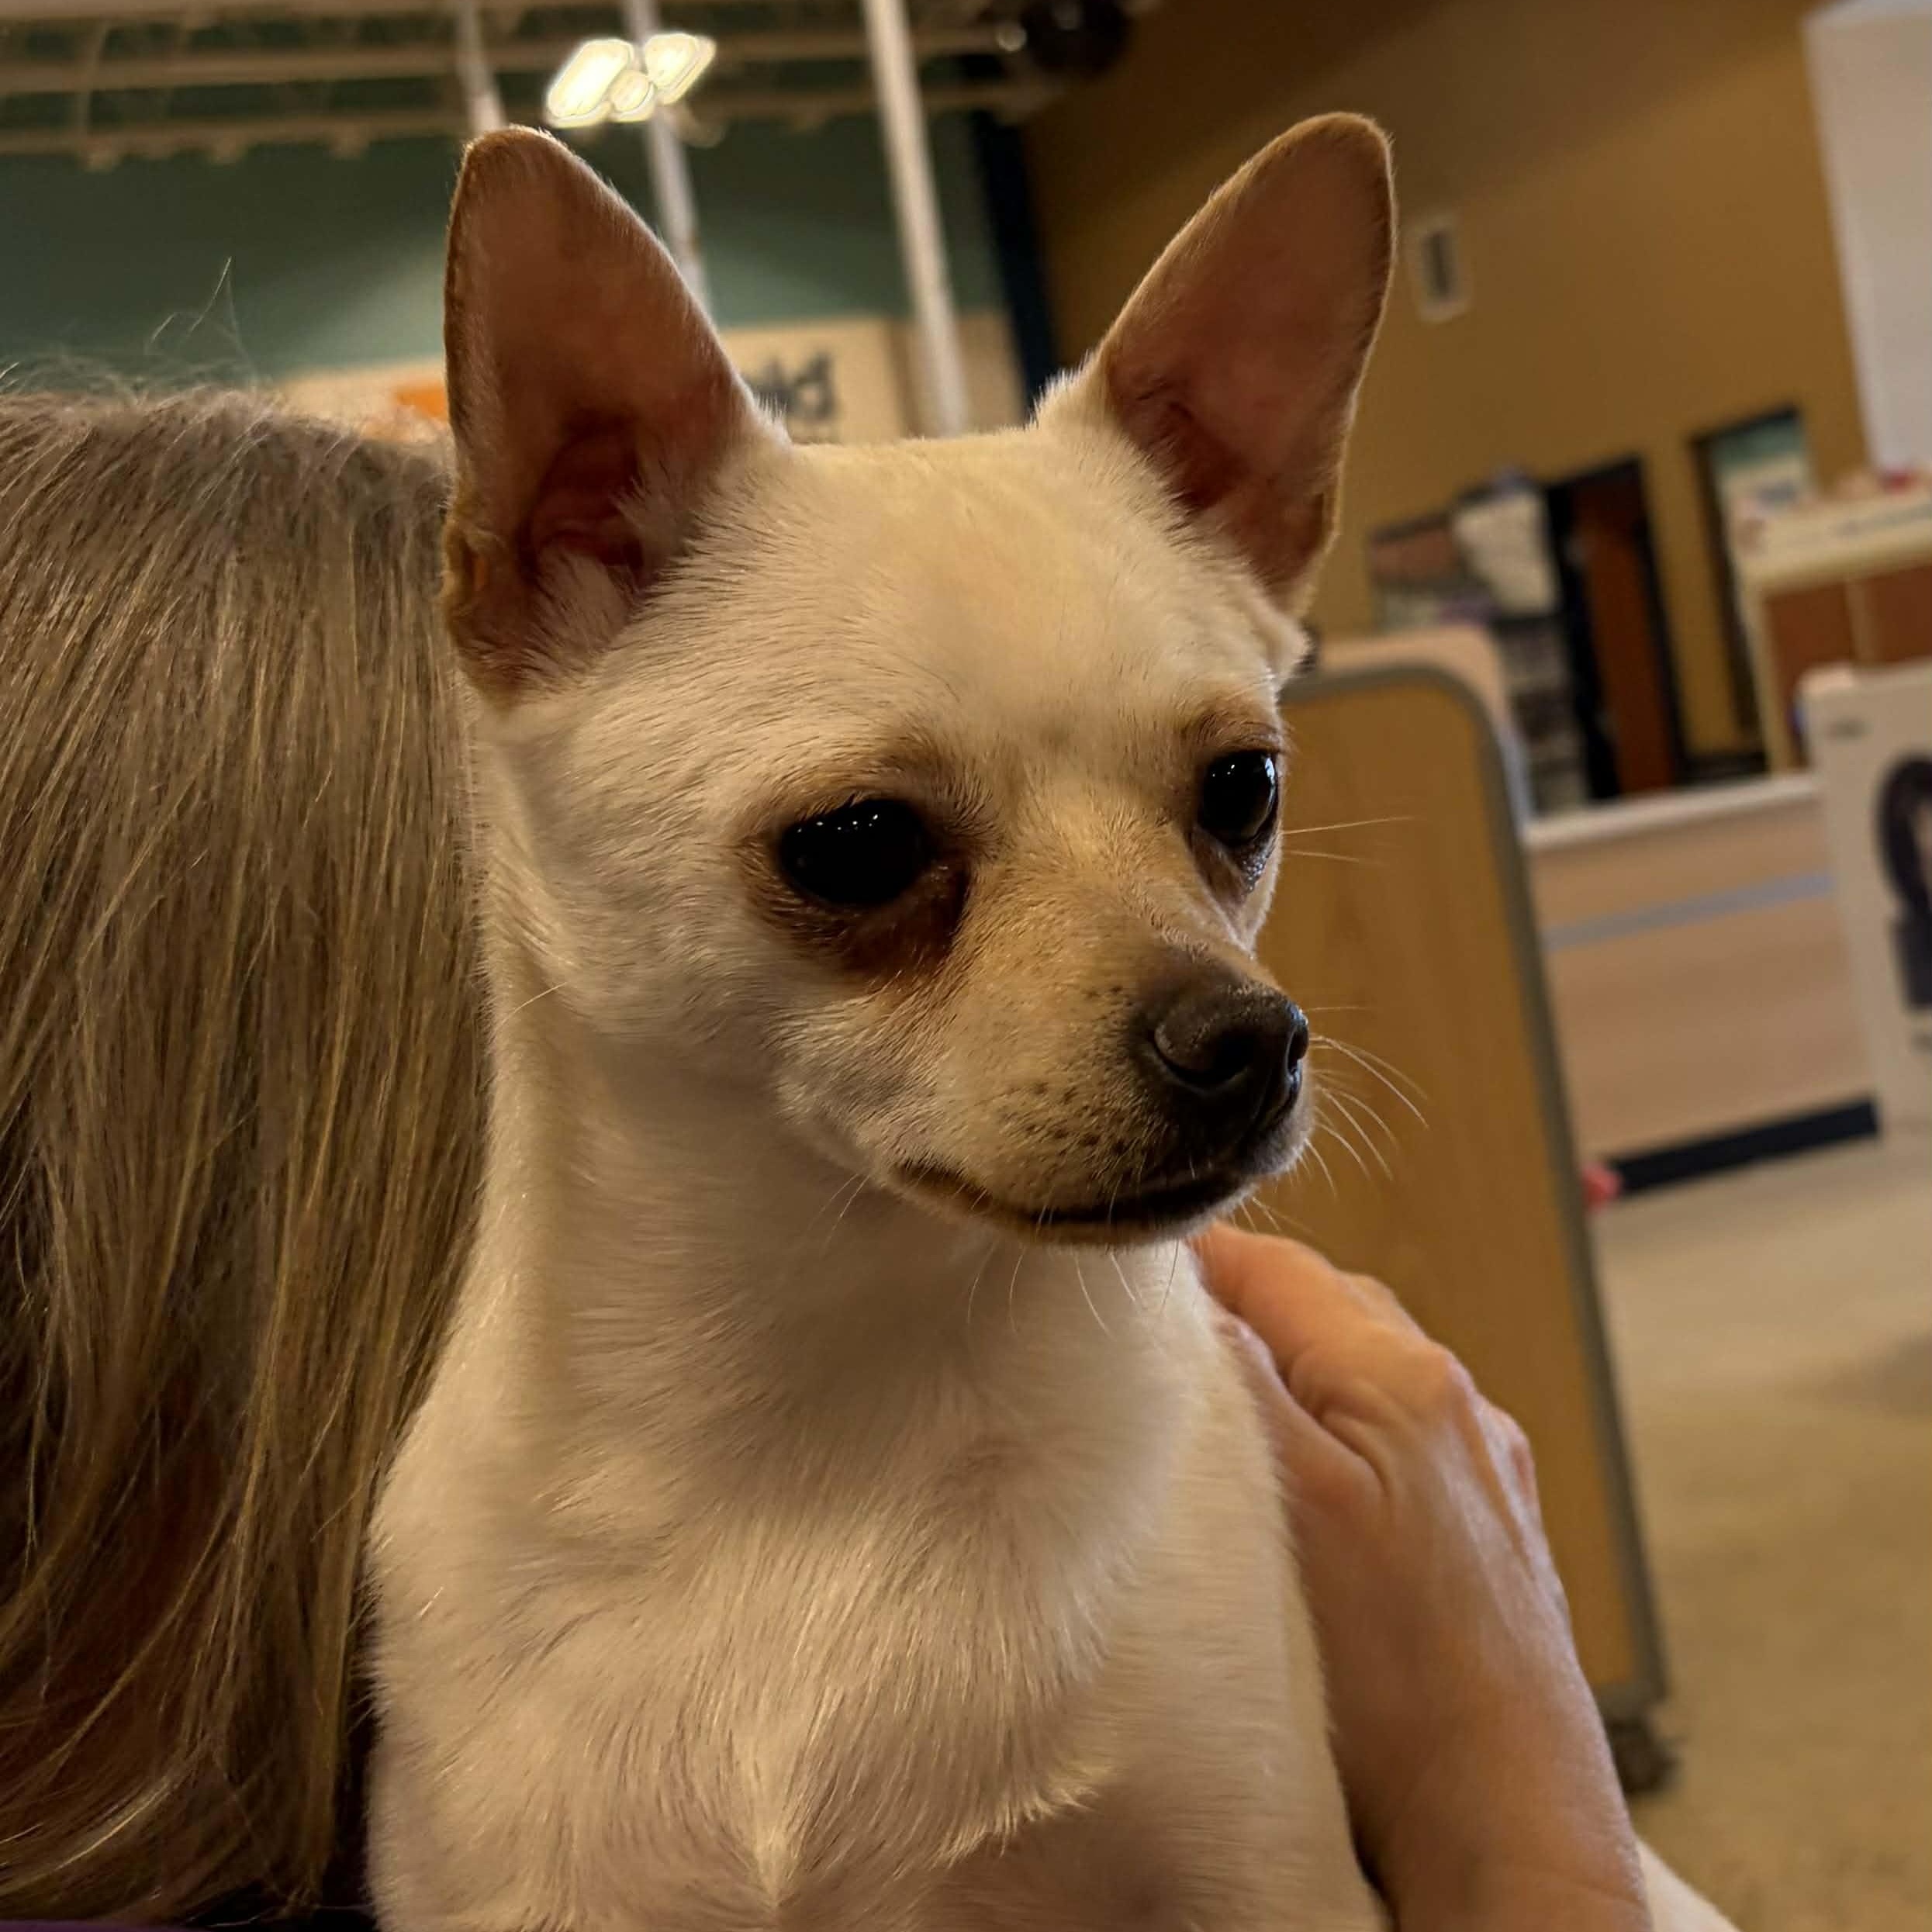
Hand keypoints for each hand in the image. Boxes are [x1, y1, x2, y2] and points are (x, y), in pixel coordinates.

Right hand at [1196, 1225, 1649, 1931]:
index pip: (1276, 1265)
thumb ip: (1247, 1383)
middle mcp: (1457, 1404)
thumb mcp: (1298, 1505)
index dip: (1190, 1258)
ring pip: (1358, 1371)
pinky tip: (1298, 1483)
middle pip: (1322, 1305)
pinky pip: (1393, 1437)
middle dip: (1236, 1306)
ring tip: (1212, 1410)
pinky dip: (1334, 1428)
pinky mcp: (1486, 1529)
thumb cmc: (1404, 1680)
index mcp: (1405, 1376)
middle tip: (1148, 1342)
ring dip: (1288, 1368)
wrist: (1507, 1823)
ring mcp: (1480, 1467)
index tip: (1117, 1276)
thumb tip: (1197, 1296)